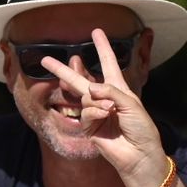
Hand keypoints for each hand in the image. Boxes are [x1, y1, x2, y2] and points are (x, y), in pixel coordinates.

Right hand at [42, 30, 169, 186]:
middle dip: (62, 70)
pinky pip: (86, 112)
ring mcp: (96, 113)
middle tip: (45, 60)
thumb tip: (90, 88)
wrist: (139, 154)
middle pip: (80, 80)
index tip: (96, 31)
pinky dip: (95, 111)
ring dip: (97, 101)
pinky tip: (106, 116)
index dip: (102, 47)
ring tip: (110, 110)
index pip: (109, 63)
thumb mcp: (131, 103)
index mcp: (119, 89)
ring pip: (84, 96)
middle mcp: (105, 99)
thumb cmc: (142, 128)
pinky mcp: (90, 127)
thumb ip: (110, 90)